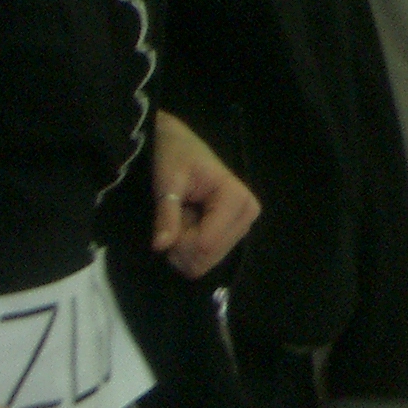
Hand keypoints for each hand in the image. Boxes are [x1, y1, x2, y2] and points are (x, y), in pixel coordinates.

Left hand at [152, 110, 261, 278]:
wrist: (178, 145)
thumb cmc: (175, 157)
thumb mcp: (168, 183)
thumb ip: (166, 215)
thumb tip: (161, 246)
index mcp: (237, 199)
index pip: (207, 243)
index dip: (179, 240)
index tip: (169, 218)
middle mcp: (247, 215)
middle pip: (208, 257)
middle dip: (182, 245)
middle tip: (174, 216)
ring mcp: (242, 226)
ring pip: (206, 262)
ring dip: (184, 246)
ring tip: (181, 217)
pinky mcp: (233, 233)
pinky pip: (206, 259)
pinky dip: (188, 248)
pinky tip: (187, 224)